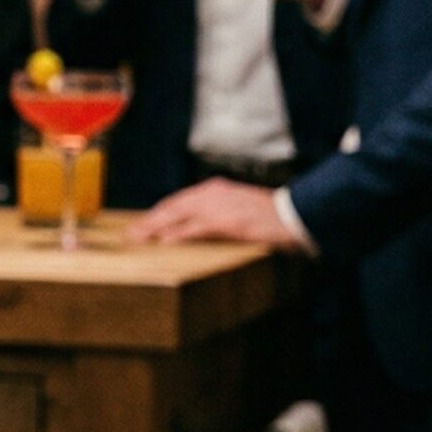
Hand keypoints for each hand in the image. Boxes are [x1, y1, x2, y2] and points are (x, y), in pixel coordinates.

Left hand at [131, 178, 298, 247]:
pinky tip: (166, 242)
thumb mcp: (240, 210)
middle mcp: (214, 193)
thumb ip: (218, 215)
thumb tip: (198, 229)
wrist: (300, 213)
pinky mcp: (229, 221)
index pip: (178, 201)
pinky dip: (179, 234)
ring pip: (178, 215)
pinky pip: (197, 228)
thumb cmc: (273, 216)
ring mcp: (221, 206)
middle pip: (172, 206)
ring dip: (156, 227)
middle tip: (131, 234)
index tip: (144, 224)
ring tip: (139, 238)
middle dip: (150, 220)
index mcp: (216, 189)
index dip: (159, 213)